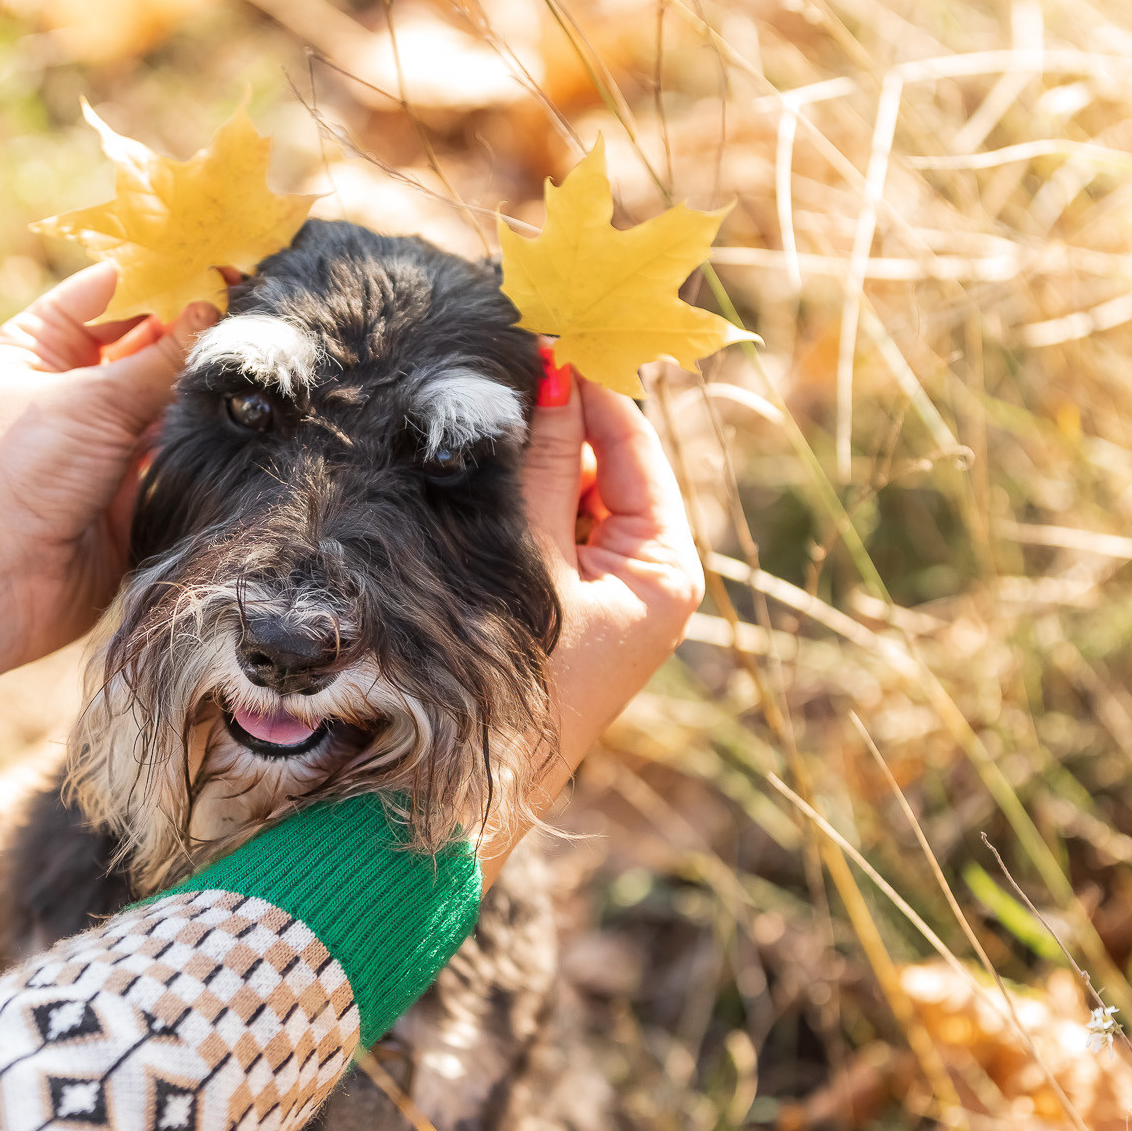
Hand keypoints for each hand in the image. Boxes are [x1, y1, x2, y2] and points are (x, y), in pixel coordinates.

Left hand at [0, 262, 218, 734]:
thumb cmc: (12, 471)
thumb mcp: (92, 398)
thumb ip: (163, 357)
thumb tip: (216, 310)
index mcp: (36, 346)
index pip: (108, 291)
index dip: (161, 275)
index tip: (221, 261)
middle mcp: (68, 390)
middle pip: (143, 345)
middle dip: (193, 332)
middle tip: (256, 312)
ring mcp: (99, 444)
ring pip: (164, 401)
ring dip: (201, 388)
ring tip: (258, 362)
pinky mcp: (127, 495)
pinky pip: (174, 456)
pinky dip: (203, 441)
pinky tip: (244, 419)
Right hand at [482, 368, 704, 884]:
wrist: (463, 796)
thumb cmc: (514, 684)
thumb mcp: (532, 562)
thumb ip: (542, 466)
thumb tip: (555, 373)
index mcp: (668, 570)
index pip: (634, 447)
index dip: (591, 390)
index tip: (543, 335)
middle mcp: (647, 576)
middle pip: (603, 463)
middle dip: (553, 420)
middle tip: (496, 365)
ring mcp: (603, 591)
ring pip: (566, 492)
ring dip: (526, 458)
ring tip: (472, 413)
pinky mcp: (561, 605)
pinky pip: (542, 528)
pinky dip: (512, 499)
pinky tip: (467, 471)